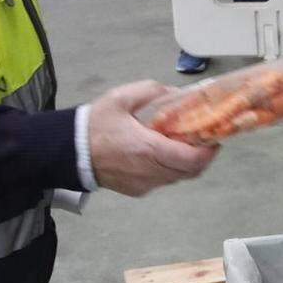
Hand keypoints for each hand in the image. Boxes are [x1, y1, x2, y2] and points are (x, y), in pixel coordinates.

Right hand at [86, 81, 219, 196]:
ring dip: (186, 164)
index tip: (214, 138)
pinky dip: (169, 169)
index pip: (191, 160)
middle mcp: (149, 172)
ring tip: (182, 144)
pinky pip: (162, 181)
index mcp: (147, 149)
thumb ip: (152, 92)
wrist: (68, 151)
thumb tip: (176, 93)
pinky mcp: (137, 191)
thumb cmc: (95, 124)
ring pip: (177, 178)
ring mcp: (143, 185)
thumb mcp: (122, 98)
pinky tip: (161, 153)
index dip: (209, 151)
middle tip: (202, 139)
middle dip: (202, 157)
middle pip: (190, 172)